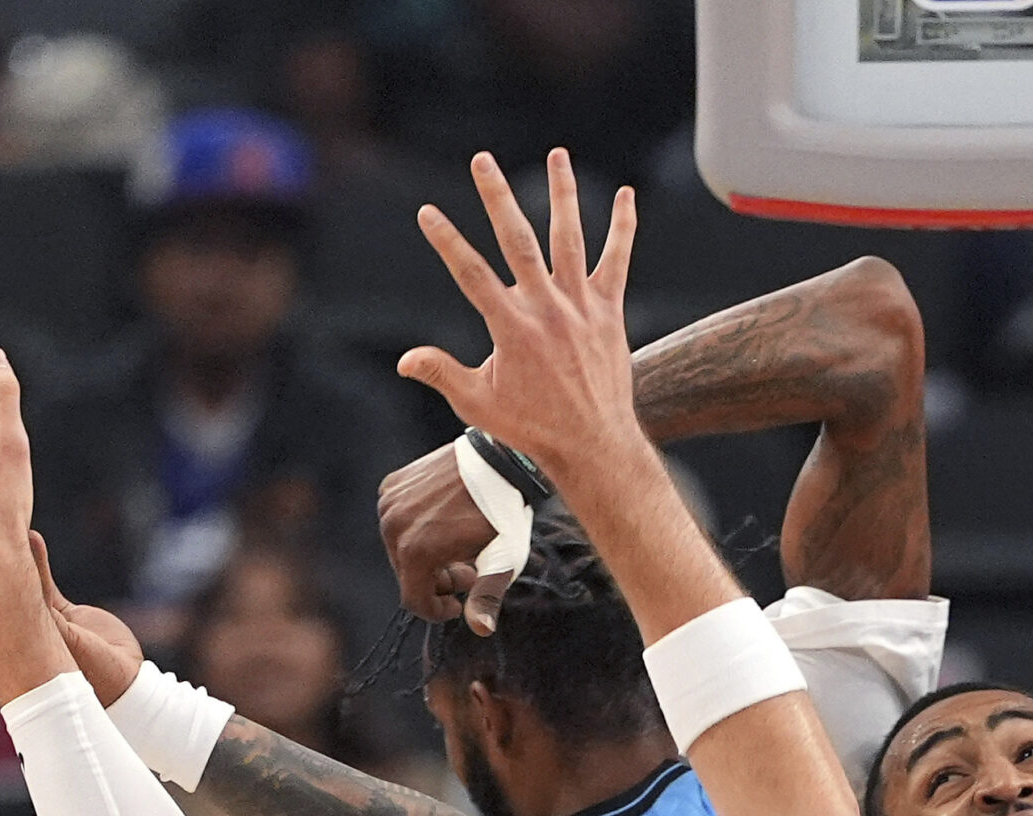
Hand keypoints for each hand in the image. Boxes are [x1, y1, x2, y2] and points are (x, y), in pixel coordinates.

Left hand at [0, 532, 144, 708]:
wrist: (125, 685)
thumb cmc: (94, 677)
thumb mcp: (66, 639)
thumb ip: (45, 597)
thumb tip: (29, 547)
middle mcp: (1, 621)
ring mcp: (26, 613)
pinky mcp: (55, 608)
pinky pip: (36, 574)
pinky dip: (32, 553)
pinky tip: (29, 532)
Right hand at [377, 447, 512, 632]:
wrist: (500, 460)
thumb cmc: (504, 513)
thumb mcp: (502, 560)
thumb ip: (486, 597)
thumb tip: (482, 630)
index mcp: (416, 551)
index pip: (414, 600)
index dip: (436, 610)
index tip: (458, 605)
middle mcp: (394, 527)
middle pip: (407, 575)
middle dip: (437, 581)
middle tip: (468, 571)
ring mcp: (389, 503)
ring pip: (400, 549)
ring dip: (427, 557)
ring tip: (460, 547)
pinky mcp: (391, 486)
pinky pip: (398, 522)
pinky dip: (417, 531)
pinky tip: (445, 524)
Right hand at [398, 150, 640, 484]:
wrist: (593, 445)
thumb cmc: (532, 428)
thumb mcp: (478, 404)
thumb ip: (442, 373)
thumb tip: (405, 360)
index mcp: (511, 328)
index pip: (470, 273)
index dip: (446, 241)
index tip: (427, 212)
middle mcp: (546, 309)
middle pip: (517, 241)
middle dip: (497, 197)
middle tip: (482, 161)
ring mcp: (581, 307)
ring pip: (569, 238)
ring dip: (562, 194)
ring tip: (557, 155)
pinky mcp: (609, 312)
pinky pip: (617, 261)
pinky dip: (623, 229)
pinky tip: (627, 196)